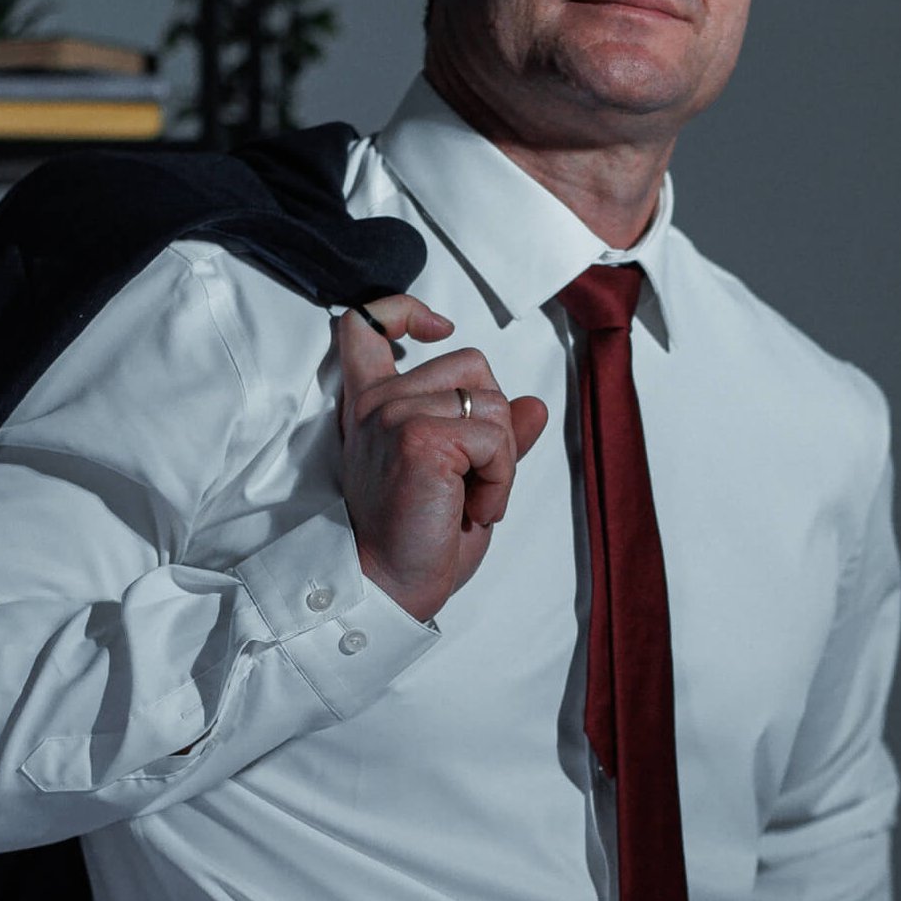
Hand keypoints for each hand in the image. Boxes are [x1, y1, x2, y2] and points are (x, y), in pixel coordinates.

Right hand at [338, 296, 547, 620]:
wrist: (388, 590)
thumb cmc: (416, 540)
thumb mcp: (461, 477)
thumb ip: (491, 434)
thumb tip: (535, 405)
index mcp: (373, 405)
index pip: (365, 324)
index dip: (403, 309)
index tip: (437, 329)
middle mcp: (377, 403)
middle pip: (473, 364)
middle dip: (494, 422)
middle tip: (472, 480)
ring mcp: (396, 415)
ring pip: (493, 403)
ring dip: (502, 460)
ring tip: (473, 501)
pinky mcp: (421, 438)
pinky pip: (497, 437)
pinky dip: (502, 479)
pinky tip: (476, 509)